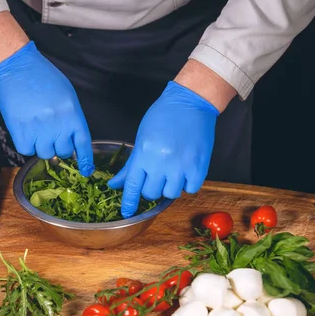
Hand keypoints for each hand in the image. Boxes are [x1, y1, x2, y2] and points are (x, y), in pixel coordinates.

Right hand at [0, 41, 93, 175]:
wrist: (16, 67)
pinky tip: (26, 132)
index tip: (87, 170)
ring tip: (38, 131)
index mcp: (72, 114)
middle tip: (52, 135)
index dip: (86, 160)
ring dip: (43, 146)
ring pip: (45, 154)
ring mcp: (38, 129)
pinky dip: (27, 145)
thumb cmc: (43, 77)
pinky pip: (27, 150)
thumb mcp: (67, 94)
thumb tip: (72, 138)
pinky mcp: (20, 130)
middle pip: (64, 152)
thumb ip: (72, 117)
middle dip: (60, 147)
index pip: (83, 143)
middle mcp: (57, 124)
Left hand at [108, 81, 218, 217]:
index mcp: (144, 154)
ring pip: (170, 194)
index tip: (126, 213)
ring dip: (168, 187)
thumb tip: (115, 184)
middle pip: (151, 193)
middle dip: (149, 189)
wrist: (191, 102)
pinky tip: (184, 172)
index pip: (132, 186)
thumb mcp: (141, 138)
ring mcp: (182, 166)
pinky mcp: (199, 166)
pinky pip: (190, 189)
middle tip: (154, 177)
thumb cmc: (163, 116)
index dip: (128, 203)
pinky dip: (186, 184)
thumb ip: (131, 164)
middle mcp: (161, 163)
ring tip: (170, 173)